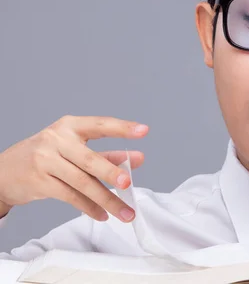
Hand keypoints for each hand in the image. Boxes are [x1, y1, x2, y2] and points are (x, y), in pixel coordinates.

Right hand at [0, 115, 147, 222]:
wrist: (4, 171)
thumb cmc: (47, 156)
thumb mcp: (74, 148)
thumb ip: (106, 154)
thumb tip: (137, 159)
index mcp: (70, 126)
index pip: (100, 125)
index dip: (122, 128)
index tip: (143, 131)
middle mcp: (57, 140)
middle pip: (89, 159)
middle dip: (111, 172)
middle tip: (128, 183)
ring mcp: (46, 161)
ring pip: (82, 183)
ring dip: (107, 200)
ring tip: (125, 211)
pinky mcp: (39, 182)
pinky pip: (71, 197)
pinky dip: (89, 208)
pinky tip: (102, 215)